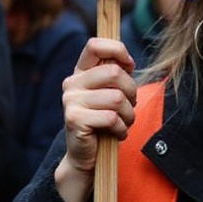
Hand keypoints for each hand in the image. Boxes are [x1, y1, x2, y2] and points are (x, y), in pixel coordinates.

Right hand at [54, 38, 136, 201]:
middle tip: (129, 106)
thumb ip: (115, 74)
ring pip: (117, 98)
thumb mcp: (109, 94)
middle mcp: (71, 83)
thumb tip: (127, 61)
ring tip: (123, 123)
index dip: (117, 50)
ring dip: (129, 115)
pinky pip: (111, 118)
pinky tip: (116, 134)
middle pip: (114, 73)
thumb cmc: (103, 121)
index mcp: (80, 72)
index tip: (129, 65)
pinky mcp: (74, 120)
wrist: (86, 156)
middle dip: (131, 92)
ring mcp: (70, 101)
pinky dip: (121, 129)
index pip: (95, 45)